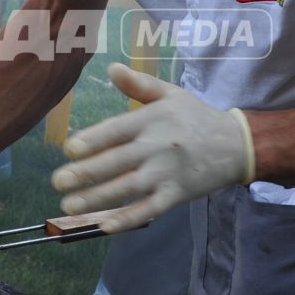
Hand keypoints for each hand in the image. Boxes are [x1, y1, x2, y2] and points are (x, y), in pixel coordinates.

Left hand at [48, 63, 254, 233]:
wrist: (237, 144)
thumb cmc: (195, 117)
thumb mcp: (170, 93)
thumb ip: (139, 84)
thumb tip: (112, 68)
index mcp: (152, 119)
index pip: (117, 130)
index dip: (93, 140)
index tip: (69, 150)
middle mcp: (157, 146)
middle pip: (117, 161)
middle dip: (85, 174)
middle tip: (58, 182)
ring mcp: (167, 173)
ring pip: (128, 188)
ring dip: (97, 199)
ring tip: (69, 206)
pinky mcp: (176, 195)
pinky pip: (149, 209)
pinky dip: (128, 219)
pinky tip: (105, 226)